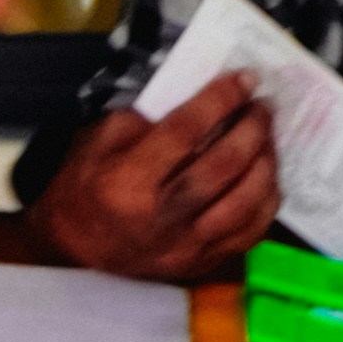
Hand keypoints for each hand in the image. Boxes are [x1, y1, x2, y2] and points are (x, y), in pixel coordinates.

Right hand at [29, 75, 281, 282]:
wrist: (75, 246)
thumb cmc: (87, 184)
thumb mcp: (100, 139)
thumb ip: (149, 119)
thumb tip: (204, 104)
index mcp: (129, 182)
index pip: (185, 132)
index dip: (220, 100)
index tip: (245, 78)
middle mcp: (162, 218)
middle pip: (224, 167)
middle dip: (252, 128)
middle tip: (262, 106)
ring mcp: (186, 246)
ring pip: (246, 202)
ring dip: (266, 162)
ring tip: (266, 137)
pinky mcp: (202, 262)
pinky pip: (251, 232)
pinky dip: (267, 200)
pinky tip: (265, 175)